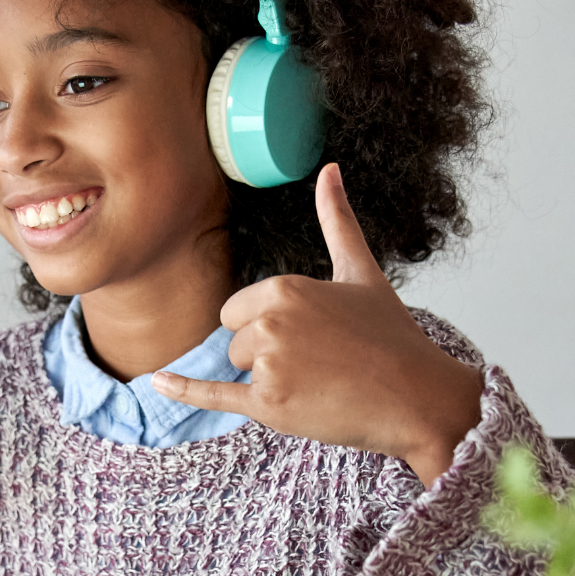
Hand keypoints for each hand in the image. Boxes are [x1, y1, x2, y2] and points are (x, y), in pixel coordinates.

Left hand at [153, 164, 481, 485]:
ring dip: (269, 381)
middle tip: (319, 363)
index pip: (237, 310)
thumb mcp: (361, 272)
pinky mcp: (269, 406)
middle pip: (235, 341)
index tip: (310, 336)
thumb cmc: (393, 337)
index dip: (267, 326)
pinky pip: (213, 396)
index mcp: (285, 287)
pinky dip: (184, 392)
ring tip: (319, 384)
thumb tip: (330, 169)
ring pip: (239, 370)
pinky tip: (157, 382)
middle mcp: (271, 322)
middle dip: (266, 355)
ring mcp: (268, 365)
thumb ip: (337, 221)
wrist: (418, 398)